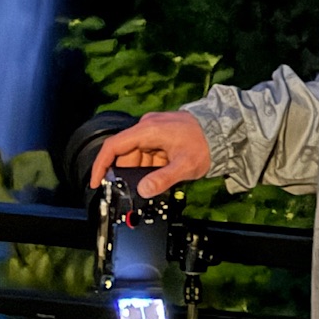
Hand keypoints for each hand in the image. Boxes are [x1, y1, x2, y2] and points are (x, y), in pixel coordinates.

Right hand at [87, 110, 211, 197]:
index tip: (96, 182)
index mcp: (148, 130)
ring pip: (138, 155)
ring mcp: (154, 130)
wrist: (222, 129)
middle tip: (135, 191)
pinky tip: (162, 175)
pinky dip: (151, 166)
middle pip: (126, 153)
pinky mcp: (161, 135)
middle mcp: (148, 127)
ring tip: (157, 182)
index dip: (101, 164)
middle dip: (128, 174)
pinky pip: (148, 153)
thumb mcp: (184, 166)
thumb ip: (162, 179)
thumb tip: (143, 190)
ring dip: (143, 171)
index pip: (114, 146)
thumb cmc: (204, 144)